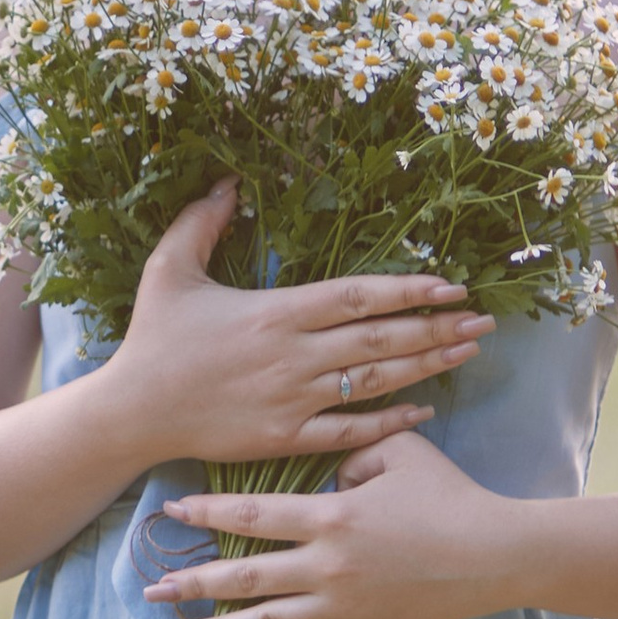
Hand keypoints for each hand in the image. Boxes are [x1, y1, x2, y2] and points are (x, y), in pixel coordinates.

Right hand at [99, 181, 492, 469]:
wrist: (133, 412)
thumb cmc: (153, 339)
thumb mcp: (169, 268)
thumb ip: (201, 222)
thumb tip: (228, 181)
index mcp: (276, 312)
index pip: (358, 296)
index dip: (408, 290)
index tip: (450, 285)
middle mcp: (295, 356)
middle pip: (380, 339)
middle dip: (437, 328)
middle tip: (484, 321)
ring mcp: (294, 399)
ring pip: (376, 381)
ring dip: (427, 366)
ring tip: (468, 352)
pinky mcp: (286, 437)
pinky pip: (350, 430)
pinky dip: (390, 420)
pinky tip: (423, 409)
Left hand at [142, 427, 517, 618]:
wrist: (496, 555)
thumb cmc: (450, 495)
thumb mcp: (400, 453)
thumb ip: (350, 451)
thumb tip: (322, 472)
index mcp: (332, 517)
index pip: (253, 516)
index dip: (207, 512)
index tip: (170, 510)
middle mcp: (328, 567)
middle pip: (244, 578)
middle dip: (192, 584)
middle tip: (151, 591)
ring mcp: (342, 607)